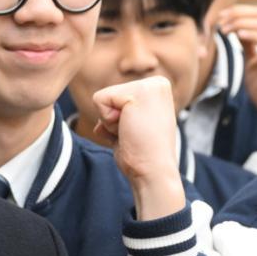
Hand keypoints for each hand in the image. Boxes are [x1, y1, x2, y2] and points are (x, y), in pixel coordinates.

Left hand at [93, 75, 185, 221]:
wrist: (153, 172)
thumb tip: (99, 125)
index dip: (117, 119)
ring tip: (132, 133)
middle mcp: (157, 83)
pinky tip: (128, 131)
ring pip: (102, 97)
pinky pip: (99, 100)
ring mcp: (150, 86)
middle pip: (109, 95)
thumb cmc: (141, 156)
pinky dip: (107, 121)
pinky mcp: (138, 92)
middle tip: (133, 135)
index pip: (116, 96)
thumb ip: (118, 116)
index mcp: (157, 90)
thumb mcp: (130, 129)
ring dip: (110, 122)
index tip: (135, 132)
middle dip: (112, 120)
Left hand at [219, 6, 256, 136]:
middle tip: (220, 18)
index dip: (239, 11)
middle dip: (239, 12)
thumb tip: (236, 31)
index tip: (220, 16)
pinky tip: (239, 34)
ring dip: (243, 22)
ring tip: (225, 28)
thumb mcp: (251, 63)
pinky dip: (253, 34)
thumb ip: (247, 47)